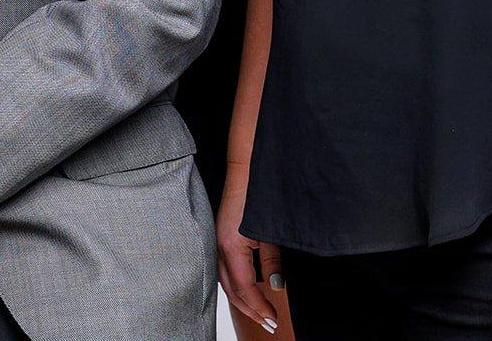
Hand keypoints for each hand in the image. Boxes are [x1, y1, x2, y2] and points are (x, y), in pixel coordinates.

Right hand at [217, 183, 289, 336]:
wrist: (246, 167)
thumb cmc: (259, 193)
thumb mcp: (269, 232)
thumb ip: (271, 261)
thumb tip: (275, 286)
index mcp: (232, 246)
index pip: (245, 287)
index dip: (259, 306)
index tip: (273, 318)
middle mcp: (220, 246)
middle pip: (232, 290)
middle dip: (250, 309)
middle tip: (268, 323)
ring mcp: (217, 241)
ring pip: (226, 281)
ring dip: (242, 300)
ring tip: (258, 312)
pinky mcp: (219, 236)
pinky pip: (224, 268)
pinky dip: (235, 284)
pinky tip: (246, 290)